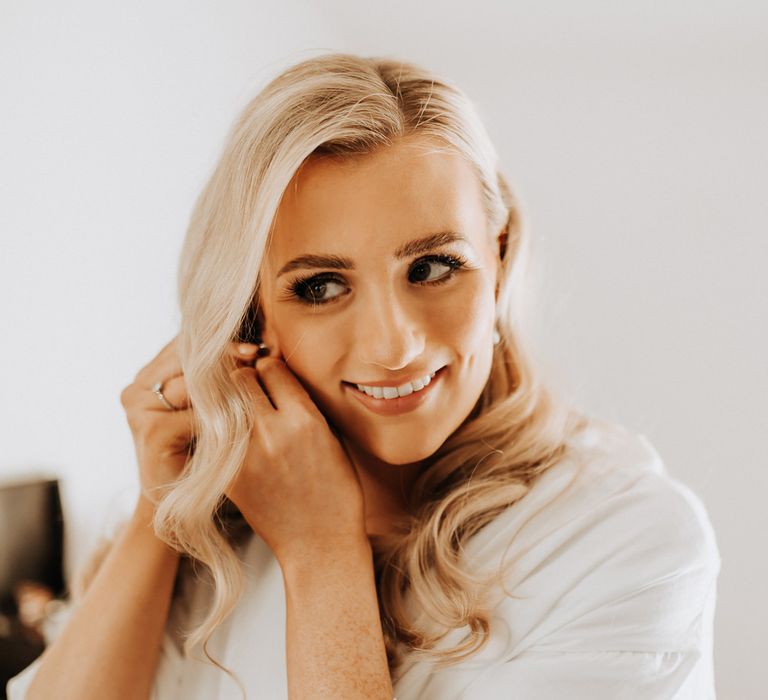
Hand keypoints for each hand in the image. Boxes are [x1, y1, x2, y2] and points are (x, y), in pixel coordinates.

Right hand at [120, 335, 260, 514]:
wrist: (181, 508)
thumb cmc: (203, 454)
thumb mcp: (209, 407)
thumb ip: (216, 376)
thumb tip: (258, 346)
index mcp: (147, 377)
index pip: (185, 345)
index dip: (221, 343)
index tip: (256, 345)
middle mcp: (136, 389)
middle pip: (187, 358)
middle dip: (227, 356)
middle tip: (258, 354)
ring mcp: (139, 410)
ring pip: (194, 383)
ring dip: (229, 384)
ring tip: (258, 383)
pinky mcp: (152, 432)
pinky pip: (199, 413)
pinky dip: (224, 416)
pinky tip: (246, 419)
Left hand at [225, 356, 366, 565]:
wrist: (319, 543)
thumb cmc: (335, 491)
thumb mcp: (332, 438)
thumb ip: (304, 405)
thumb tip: (277, 376)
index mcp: (305, 419)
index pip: (271, 367)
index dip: (270, 368)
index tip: (269, 375)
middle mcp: (272, 432)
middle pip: (240, 379)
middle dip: (245, 380)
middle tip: (250, 390)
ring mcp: (245, 455)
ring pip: (221, 406)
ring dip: (229, 405)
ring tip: (238, 413)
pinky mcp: (228, 476)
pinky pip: (215, 438)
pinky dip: (222, 433)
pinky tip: (234, 440)